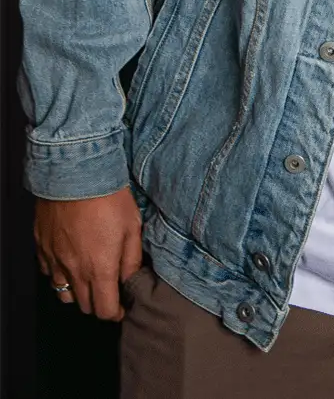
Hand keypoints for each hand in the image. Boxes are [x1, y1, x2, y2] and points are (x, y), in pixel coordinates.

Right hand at [35, 186, 142, 320]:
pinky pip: (50, 274)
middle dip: (98, 304)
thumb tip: (130, 279)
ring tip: (90, 281)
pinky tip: (71, 263)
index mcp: (100, 268)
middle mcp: (75, 270)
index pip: (104, 309)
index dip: (115, 313)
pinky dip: (60, 275)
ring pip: (64, 294)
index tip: (122, 309)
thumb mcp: (132, 226)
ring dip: (78, 293)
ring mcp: (55, 261)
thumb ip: (131, 258)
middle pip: (84, 305)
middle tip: (110, 293)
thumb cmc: (109, 199)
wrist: (75, 176)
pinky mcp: (42, 250)